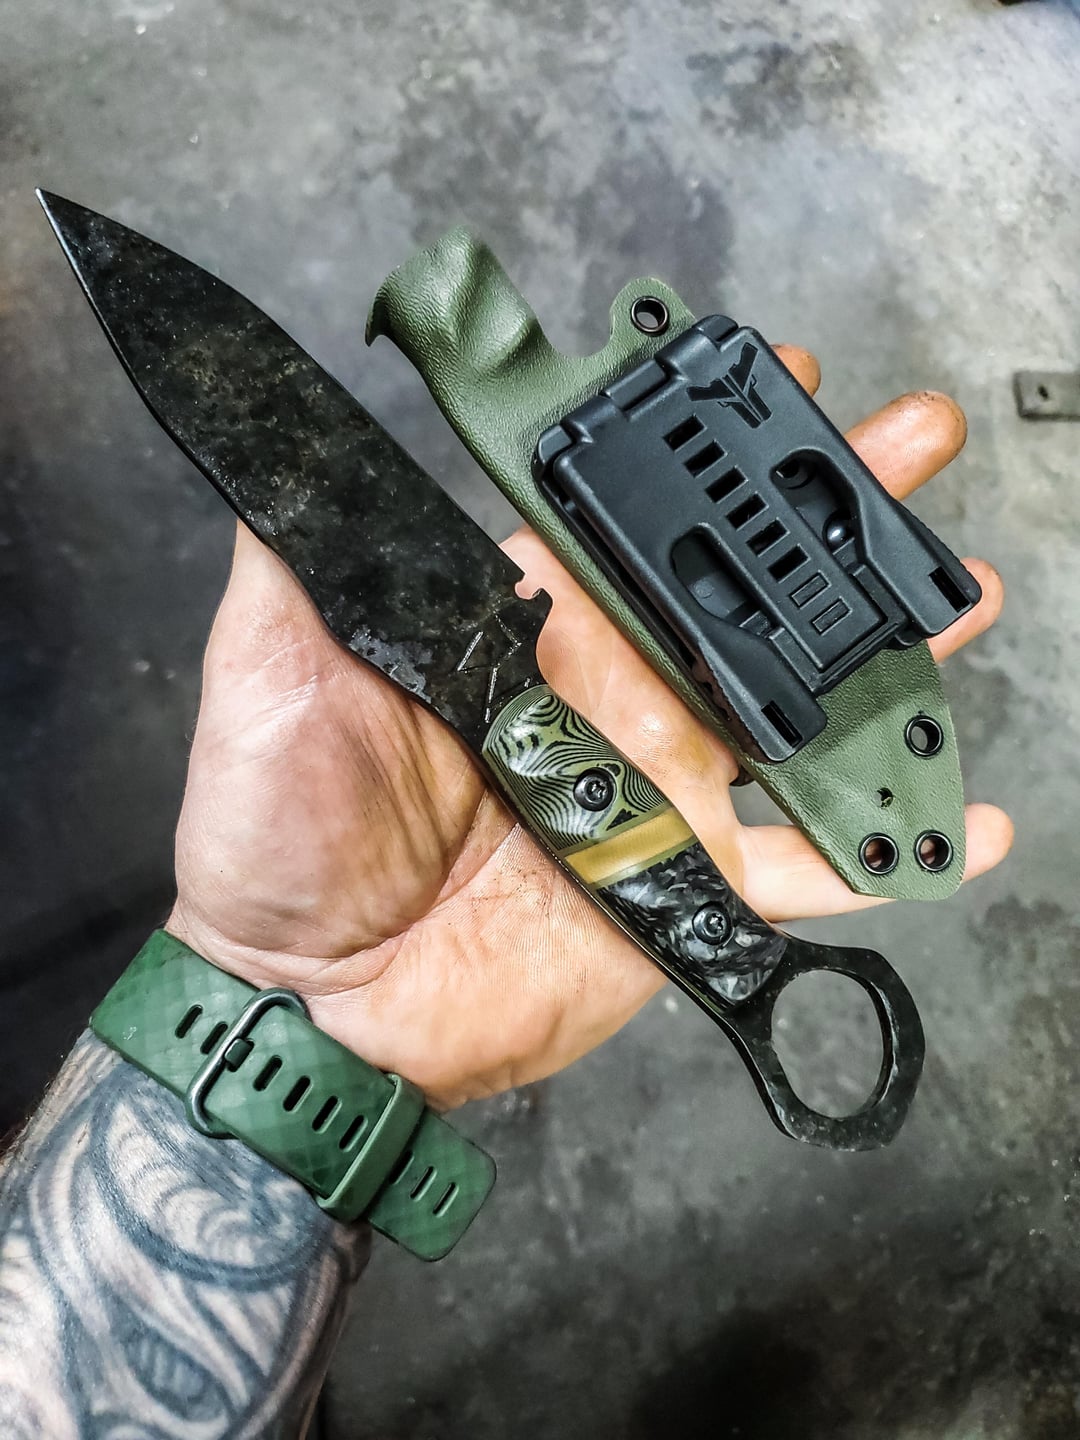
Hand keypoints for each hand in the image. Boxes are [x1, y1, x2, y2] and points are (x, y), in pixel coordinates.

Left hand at [168, 349, 1011, 1108]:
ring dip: (881, 653)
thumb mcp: (267, 670)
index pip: (628, 522)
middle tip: (912, 445)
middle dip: (826, 519)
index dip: (697, 456)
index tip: (766, 387)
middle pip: (736, 596)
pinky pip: (802, 870)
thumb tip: (289, 446)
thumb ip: (300, 559)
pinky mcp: (682, 886)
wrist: (311, 1002)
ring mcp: (654, 792)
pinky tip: (959, 820)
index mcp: (523, 634)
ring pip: (793, 711)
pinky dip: (881, 850)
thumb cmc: (275, 838)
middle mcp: (604, 699)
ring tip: (965, 591)